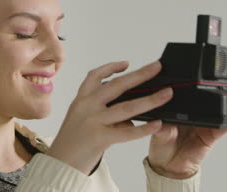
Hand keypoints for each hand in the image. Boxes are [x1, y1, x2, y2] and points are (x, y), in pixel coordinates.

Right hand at [47, 61, 168, 174]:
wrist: (60, 162)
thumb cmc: (73, 140)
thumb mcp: (82, 117)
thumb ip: (103, 109)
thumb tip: (133, 106)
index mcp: (81, 99)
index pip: (95, 76)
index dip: (111, 67)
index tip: (126, 63)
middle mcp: (86, 106)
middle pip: (117, 86)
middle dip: (140, 75)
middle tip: (157, 67)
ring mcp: (93, 121)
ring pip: (127, 107)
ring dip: (150, 100)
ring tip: (167, 94)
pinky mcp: (100, 138)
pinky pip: (127, 132)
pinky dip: (144, 128)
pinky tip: (157, 124)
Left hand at [147, 81, 226, 178]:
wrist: (169, 167)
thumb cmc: (161, 146)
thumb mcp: (158, 134)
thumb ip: (162, 127)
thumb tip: (161, 121)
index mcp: (180, 108)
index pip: (191, 91)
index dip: (198, 80)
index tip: (202, 70)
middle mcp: (195, 112)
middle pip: (211, 95)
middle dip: (223, 84)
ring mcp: (206, 123)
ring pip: (223, 107)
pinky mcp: (213, 135)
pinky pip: (226, 127)